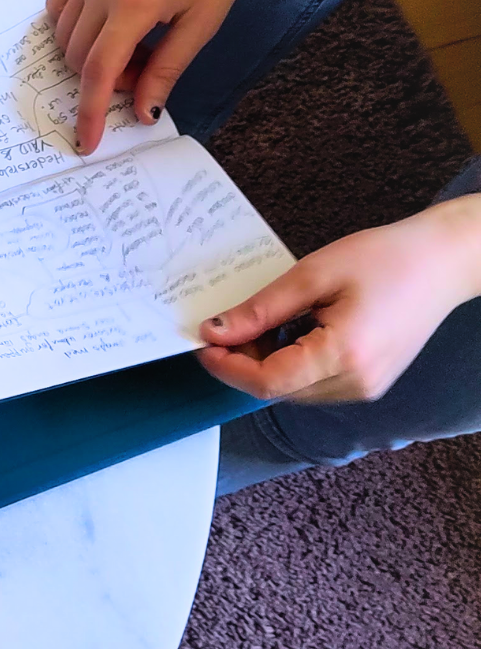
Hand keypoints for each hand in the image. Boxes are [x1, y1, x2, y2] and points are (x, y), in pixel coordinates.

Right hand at [48, 0, 327, 152]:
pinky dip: (72, 29)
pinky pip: (58, 7)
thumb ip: (167, 69)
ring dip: (89, 56)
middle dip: (103, 80)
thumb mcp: (203, 21)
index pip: (99, 71)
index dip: (91, 112)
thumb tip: (144, 112)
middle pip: (79, 57)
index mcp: (137, 1)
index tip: (87, 142)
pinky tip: (103, 28)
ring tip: (131, 45)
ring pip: (64, 36)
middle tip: (143, 70)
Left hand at [200, 195, 480, 402]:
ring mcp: (365, 388)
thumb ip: (261, 310)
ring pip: (292, 391)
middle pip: (276, 389)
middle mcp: (356, 383)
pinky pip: (314, 385)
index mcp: (343, 356)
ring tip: (264, 325)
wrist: (445, 261)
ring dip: (265, 364)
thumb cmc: (388, 258)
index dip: (226, 366)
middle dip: (242, 363)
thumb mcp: (314, 274)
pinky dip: (290, 364)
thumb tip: (215, 332)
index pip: (265, 382)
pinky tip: (291, 333)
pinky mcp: (368, 383)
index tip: (203, 342)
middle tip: (227, 327)